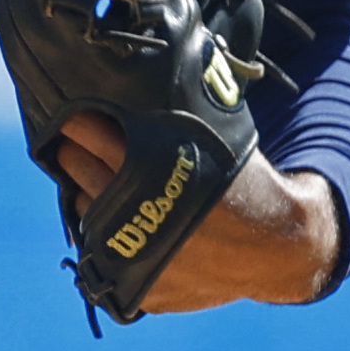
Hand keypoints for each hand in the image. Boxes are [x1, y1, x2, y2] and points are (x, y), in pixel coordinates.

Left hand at [54, 113, 341, 310]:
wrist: (276, 245)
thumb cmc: (243, 179)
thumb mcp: (216, 134)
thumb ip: (178, 107)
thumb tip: (138, 62)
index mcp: (155, 165)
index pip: (87, 130)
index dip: (77, 118)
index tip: (73, 111)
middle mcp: (138, 210)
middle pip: (77, 167)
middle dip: (75, 149)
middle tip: (77, 140)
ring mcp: (134, 254)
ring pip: (83, 209)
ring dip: (86, 191)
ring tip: (100, 178)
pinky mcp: (136, 288)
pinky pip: (97, 254)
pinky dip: (104, 234)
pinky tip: (118, 218)